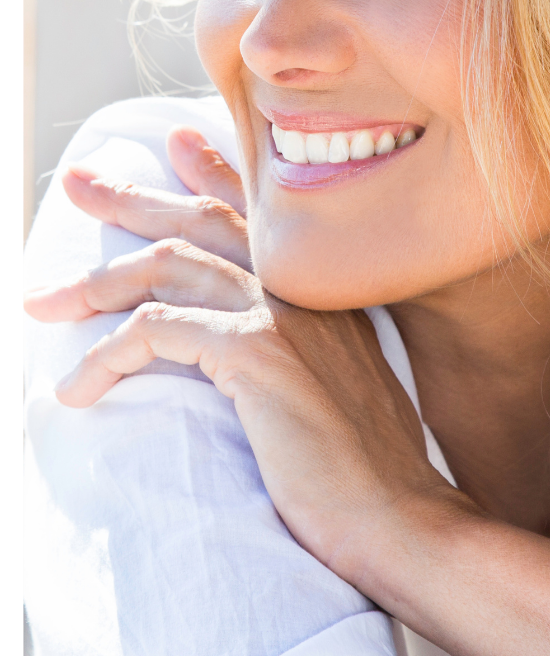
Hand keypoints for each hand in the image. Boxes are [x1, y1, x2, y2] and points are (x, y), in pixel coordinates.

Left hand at [23, 127, 456, 583]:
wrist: (396, 512)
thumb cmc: (368, 469)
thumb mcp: (342, 386)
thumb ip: (310, 348)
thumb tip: (261, 355)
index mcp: (323, 288)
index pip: (260, 211)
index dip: (216, 171)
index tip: (179, 143)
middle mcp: (304, 285)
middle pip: (204, 218)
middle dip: (134, 196)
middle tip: (81, 180)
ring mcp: (283, 313)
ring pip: (170, 264)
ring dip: (97, 281)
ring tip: (46, 302)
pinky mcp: (257, 353)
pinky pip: (158, 330)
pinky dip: (107, 355)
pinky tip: (79, 388)